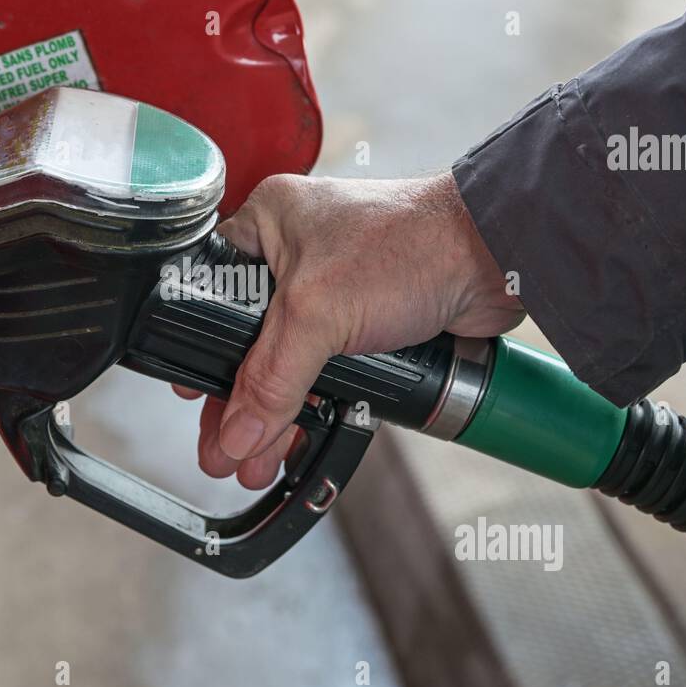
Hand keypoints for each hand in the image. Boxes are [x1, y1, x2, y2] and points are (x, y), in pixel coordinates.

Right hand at [174, 171, 523, 488]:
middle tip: (219, 449)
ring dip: (273, 415)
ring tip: (253, 463)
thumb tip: (236, 432)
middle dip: (237, 401)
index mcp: (267, 223)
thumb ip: (271, 378)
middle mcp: (295, 252)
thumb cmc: (411, 243)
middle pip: (248, 340)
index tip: (190, 396)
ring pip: (288, 363)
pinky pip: (326, 372)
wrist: (495, 257)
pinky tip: (294, 441)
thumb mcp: (318, 311)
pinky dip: (312, 407)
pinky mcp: (368, 322)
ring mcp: (334, 289)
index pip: (210, 292)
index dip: (197, 348)